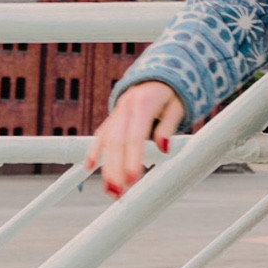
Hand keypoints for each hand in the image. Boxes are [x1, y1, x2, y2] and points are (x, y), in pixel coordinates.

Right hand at [86, 81, 184, 197]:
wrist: (159, 75)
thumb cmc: (172, 94)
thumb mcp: (178, 107)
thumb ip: (169, 127)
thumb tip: (164, 148)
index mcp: (144, 103)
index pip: (135, 135)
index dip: (132, 157)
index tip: (132, 179)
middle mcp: (126, 107)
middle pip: (116, 141)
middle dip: (114, 169)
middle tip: (117, 193)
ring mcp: (117, 112)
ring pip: (107, 141)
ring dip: (106, 167)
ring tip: (110, 191)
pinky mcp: (113, 118)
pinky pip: (101, 135)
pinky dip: (94, 151)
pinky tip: (89, 168)